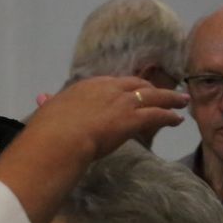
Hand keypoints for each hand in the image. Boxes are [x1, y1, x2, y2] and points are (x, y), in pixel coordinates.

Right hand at [0, 77, 187, 222]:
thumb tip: (41, 99)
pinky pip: (157, 114)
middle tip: (163, 94)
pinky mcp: (132, 118)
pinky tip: (178, 120)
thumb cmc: (48, 133)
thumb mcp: (47, 114)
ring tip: (180, 102)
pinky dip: (169, 115)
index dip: (125, 87)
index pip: (111, 83)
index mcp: (85, 87)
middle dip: (151, 89)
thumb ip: (49, 106)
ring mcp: (121, 102)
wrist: (59, 139)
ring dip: (168, 99)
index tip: (132, 92)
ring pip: (152, 96)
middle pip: (135, 85)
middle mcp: (106, 88)